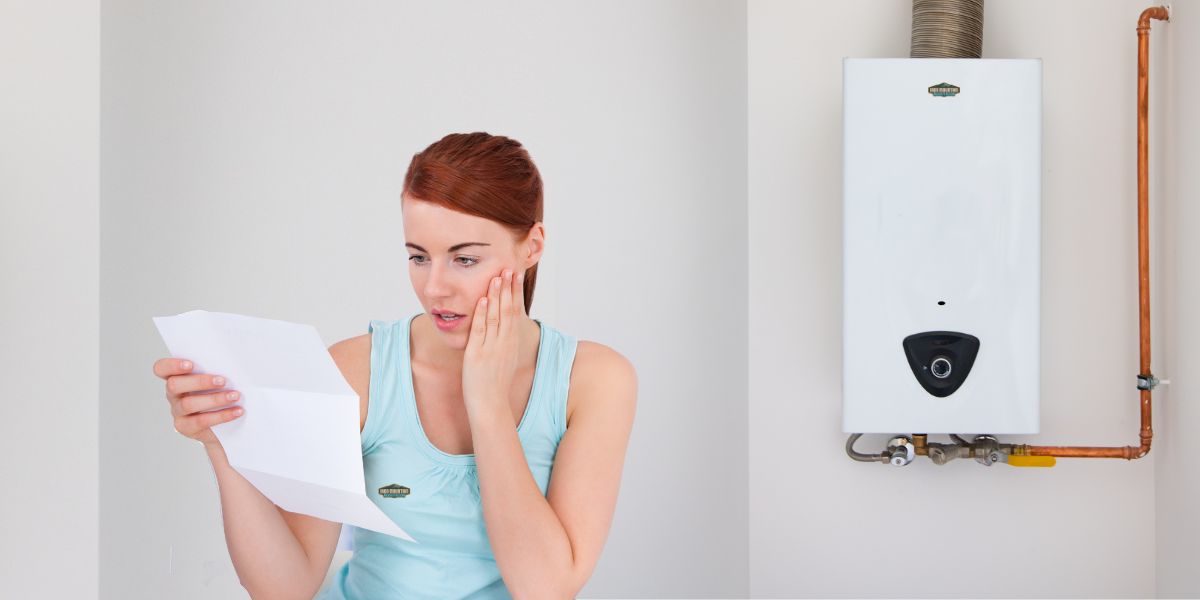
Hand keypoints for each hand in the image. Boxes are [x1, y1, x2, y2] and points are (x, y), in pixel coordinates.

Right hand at [152, 358, 243, 446]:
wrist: (224, 425)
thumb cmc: (221, 393)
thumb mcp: (217, 380)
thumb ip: (217, 370)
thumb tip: (234, 363)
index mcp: (177, 377)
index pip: (162, 368)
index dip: (172, 365)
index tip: (191, 365)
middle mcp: (173, 394)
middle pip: (174, 385)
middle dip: (199, 381)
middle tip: (222, 381)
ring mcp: (177, 412)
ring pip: (188, 404)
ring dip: (214, 399)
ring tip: (235, 396)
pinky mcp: (186, 427)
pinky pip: (201, 421)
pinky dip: (222, 415)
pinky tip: (237, 411)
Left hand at [462, 269, 523, 416]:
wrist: (490, 405)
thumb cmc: (494, 384)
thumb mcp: (503, 359)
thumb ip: (503, 342)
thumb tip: (502, 328)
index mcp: (511, 343)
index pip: (515, 312)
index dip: (515, 292)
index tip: (516, 276)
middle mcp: (504, 343)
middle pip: (508, 310)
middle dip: (508, 288)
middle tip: (509, 268)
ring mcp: (492, 347)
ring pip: (496, 316)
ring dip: (496, 295)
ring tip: (496, 277)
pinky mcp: (477, 353)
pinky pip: (481, 330)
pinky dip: (482, 314)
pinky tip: (482, 300)